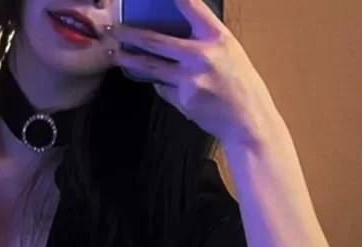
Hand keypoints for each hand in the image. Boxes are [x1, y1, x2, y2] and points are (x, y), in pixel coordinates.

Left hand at [111, 0, 278, 147]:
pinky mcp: (182, 99)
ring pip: (151, 66)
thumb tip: (175, 37)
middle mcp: (201, 54)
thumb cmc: (241, 85)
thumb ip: (205, 42)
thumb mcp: (230, 52)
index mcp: (218, 37)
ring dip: (130, 59)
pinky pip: (163, 87)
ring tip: (115, 53)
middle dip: (131, 34)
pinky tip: (159, 82)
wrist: (247, 120)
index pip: (193, 6)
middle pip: (157, 41)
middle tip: (113, 29)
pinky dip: (159, 83)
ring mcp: (189, 78)